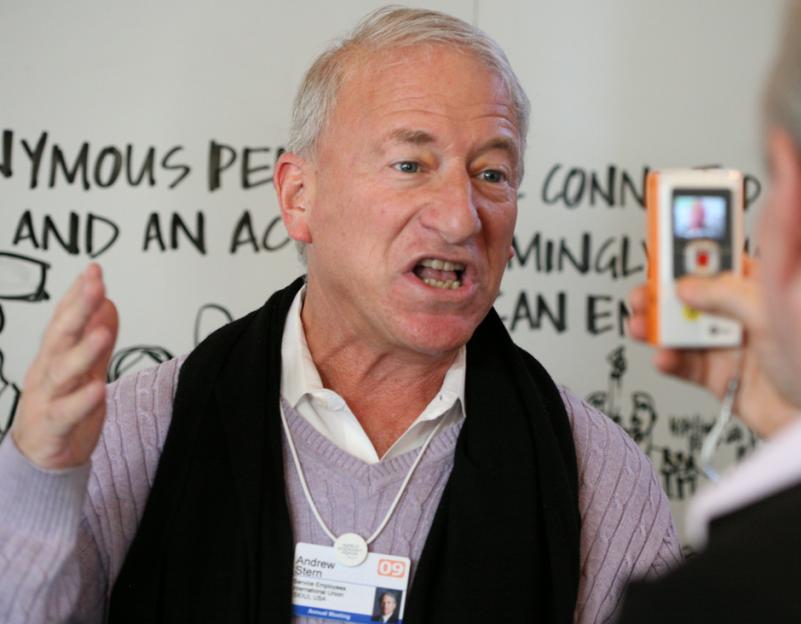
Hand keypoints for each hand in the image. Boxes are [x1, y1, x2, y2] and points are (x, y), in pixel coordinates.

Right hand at [12, 264, 118, 468]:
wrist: (40, 458)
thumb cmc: (62, 407)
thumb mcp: (83, 368)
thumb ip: (96, 338)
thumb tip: (109, 304)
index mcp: (53, 355)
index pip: (64, 318)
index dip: (78, 294)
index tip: (94, 269)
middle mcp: (46, 372)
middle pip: (60, 336)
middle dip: (77, 309)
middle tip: (96, 285)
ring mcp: (46, 399)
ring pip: (62, 372)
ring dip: (83, 351)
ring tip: (103, 333)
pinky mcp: (52, 428)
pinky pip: (66, 413)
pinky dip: (82, 401)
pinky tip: (98, 388)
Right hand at [627, 261, 798, 438]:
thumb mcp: (770, 312)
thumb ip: (725, 294)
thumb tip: (686, 286)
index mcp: (761, 287)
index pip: (719, 261)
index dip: (690, 255)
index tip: (661, 250)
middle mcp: (744, 314)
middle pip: (693, 295)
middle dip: (663, 294)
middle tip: (645, 295)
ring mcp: (731, 345)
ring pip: (683, 330)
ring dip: (658, 327)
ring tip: (644, 327)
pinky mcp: (720, 376)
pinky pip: (685, 364)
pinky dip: (669, 360)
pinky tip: (664, 357)